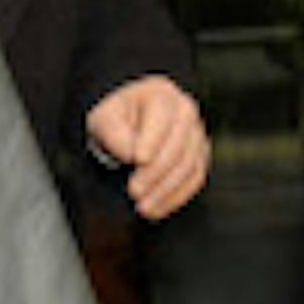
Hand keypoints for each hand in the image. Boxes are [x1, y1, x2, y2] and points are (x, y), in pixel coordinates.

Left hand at [84, 74, 210, 221]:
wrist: (127, 125)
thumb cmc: (115, 120)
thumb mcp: (104, 120)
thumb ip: (115, 134)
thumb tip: (132, 155)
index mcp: (160, 93)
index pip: (161, 117)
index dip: (151, 140)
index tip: (137, 160)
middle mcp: (185, 111)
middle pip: (177, 145)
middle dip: (155, 173)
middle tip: (133, 192)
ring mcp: (196, 134)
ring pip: (188, 165)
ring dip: (165, 190)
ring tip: (143, 207)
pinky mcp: (200, 156)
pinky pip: (194, 179)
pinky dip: (176, 197)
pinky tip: (157, 209)